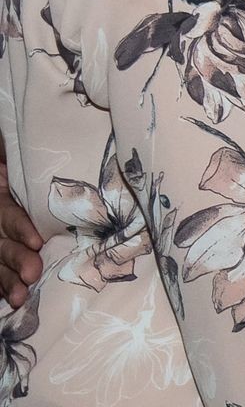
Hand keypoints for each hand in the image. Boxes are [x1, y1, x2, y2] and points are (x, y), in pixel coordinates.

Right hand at [0, 153, 42, 306]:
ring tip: (19, 297)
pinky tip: (12, 298)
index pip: (8, 213)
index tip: (36, 241)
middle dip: (15, 258)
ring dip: (7, 279)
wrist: (13, 169)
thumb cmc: (35, 162)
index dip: (19, 227)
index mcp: (3, 196)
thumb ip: (21, 159)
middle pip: (1, 240)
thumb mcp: (24, 163)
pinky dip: (2, 284)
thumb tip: (49, 137)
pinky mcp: (3, 248)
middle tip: (33, 273)